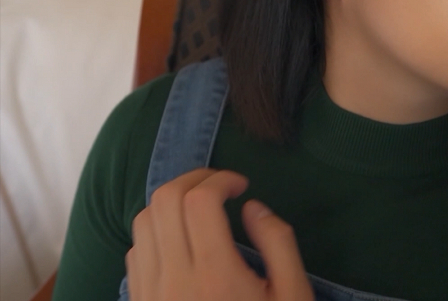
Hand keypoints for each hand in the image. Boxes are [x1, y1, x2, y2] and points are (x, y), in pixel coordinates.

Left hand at [126, 168, 313, 300]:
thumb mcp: (292, 294)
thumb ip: (278, 243)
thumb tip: (253, 207)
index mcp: (215, 274)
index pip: (199, 201)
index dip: (221, 179)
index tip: (241, 186)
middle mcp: (173, 278)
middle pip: (164, 200)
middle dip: (194, 179)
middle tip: (221, 186)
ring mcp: (149, 292)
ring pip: (143, 221)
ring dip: (172, 202)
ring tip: (201, 209)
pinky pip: (135, 249)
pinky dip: (156, 230)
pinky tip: (182, 239)